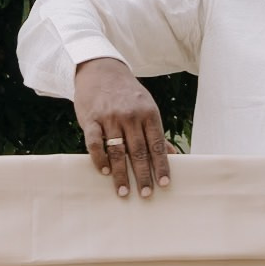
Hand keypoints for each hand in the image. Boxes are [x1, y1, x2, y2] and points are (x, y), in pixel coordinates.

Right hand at [71, 57, 170, 198]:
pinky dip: (99, 158)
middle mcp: (131, 116)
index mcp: (149, 114)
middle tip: (146, 194)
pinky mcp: (91, 119)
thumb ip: (156, 132)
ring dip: (120, 174)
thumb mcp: (147, 108)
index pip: (157, 145)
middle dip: (143, 174)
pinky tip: (103, 171)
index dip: (161, 165)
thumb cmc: (127, 94)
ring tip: (124, 191)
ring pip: (117, 150)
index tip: (164, 184)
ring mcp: (110, 117)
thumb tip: (173, 156)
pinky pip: (95, 143)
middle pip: (139, 151)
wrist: (101, 71)